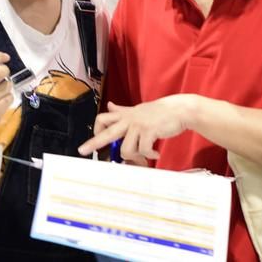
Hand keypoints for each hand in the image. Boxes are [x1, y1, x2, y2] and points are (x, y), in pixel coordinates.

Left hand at [78, 95, 197, 160]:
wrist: (179, 110)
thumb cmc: (159, 112)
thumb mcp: (137, 109)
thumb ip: (122, 110)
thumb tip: (109, 105)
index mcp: (125, 115)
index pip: (104, 118)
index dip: (96, 129)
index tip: (93, 139)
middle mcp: (129, 120)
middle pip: (107, 133)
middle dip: (94, 143)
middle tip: (82, 151)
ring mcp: (139, 125)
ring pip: (126, 149)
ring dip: (135, 157)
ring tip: (145, 156)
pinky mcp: (149, 132)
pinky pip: (143, 150)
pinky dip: (149, 155)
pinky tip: (155, 154)